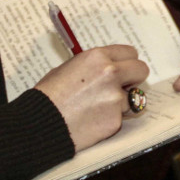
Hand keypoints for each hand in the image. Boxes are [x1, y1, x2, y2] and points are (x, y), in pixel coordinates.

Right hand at [35, 45, 149, 152]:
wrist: (38, 126)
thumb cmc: (48, 96)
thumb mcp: (68, 69)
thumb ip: (94, 66)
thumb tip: (111, 65)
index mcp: (98, 57)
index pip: (130, 53)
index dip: (126, 62)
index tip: (123, 69)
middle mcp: (110, 74)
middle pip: (141, 70)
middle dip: (133, 79)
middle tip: (122, 86)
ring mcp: (114, 98)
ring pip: (133, 97)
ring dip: (121, 103)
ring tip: (97, 108)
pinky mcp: (115, 120)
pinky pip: (121, 117)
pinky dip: (110, 120)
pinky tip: (92, 121)